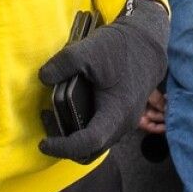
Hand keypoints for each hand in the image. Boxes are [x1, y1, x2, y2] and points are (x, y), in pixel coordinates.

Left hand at [38, 2, 169, 162]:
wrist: (148, 41)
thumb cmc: (122, 48)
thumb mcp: (89, 50)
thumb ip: (64, 64)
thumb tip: (44, 78)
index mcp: (116, 113)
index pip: (88, 144)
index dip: (63, 148)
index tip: (43, 142)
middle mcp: (123, 124)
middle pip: (91, 150)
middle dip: (65, 145)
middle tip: (47, 122)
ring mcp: (126, 122)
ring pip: (98, 143)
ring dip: (75, 137)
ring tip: (56, 114)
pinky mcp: (125, 115)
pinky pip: (103, 132)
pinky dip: (85, 128)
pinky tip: (72, 108)